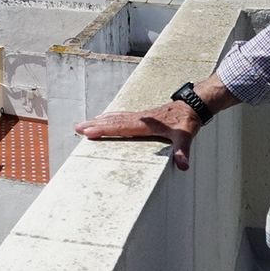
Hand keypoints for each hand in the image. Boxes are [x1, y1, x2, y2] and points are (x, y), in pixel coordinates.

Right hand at [74, 101, 201, 170]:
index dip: (104, 130)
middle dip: (94, 125)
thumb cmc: (188, 121)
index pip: (120, 127)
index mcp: (145, 124)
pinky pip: (121, 116)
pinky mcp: (142, 116)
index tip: (88, 132)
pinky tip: (105, 118)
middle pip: (113, 121)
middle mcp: (140, 118)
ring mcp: (140, 116)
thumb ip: (183, 151)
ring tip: (84, 123)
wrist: (193, 105)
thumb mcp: (186, 137)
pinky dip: (110, 117)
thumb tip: (183, 166)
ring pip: (115, 117)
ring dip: (99, 120)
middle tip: (77, 127)